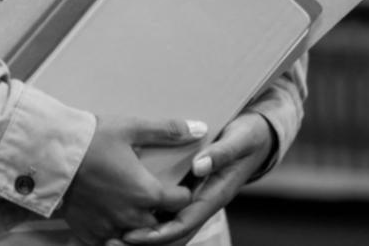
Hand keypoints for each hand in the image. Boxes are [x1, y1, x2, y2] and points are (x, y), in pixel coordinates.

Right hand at [60, 115, 204, 245]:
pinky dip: (116, 235)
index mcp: (146, 192)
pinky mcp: (91, 234)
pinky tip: (113, 217)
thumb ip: (167, 130)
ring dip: (140, 225)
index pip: (181, 201)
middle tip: (156, 196)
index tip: (178, 184)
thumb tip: (200, 129)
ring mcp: (110, 227)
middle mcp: (132, 216)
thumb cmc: (91, 138)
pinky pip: (112, 243)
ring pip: (138, 237)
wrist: (49, 154)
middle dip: (163, 212)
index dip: (183, 192)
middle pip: (161, 223)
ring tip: (136, 207)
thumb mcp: (131, 129)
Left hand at [120, 112, 274, 245]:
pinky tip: (124, 214)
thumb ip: (221, 153)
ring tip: (110, 236)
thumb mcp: (239, 140)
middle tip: (111, 241)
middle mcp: (203, 201)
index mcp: (214, 195)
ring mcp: (196, 197)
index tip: (131, 236)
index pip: (183, 224)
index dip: (157, 234)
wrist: (258, 134)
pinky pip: (167, 209)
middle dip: (144, 241)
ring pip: (168, 224)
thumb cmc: (249, 136)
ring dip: (142, 233)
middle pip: (172, 233)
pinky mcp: (189, 188)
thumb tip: (199, 166)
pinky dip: (147, 215)